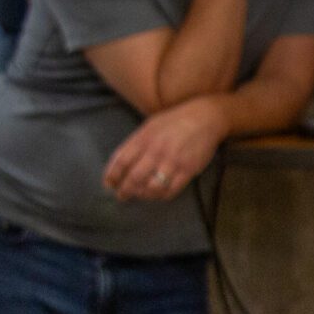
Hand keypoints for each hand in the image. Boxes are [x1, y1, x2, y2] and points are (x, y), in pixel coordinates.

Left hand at [103, 98, 228, 200]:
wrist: (204, 117)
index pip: (121, 161)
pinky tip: (158, 194)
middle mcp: (156, 151)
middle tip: (122, 196)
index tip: (109, 184)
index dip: (112, 176)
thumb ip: (134, 144)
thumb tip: (118, 163)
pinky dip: (161, 196)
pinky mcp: (188, 170)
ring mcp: (173, 161)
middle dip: (125, 190)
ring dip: (143, 195)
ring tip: (141, 195)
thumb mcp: (149, 127)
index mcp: (143, 138)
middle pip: (134, 178)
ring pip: (152, 187)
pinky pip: (171, 190)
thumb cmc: (174, 121)